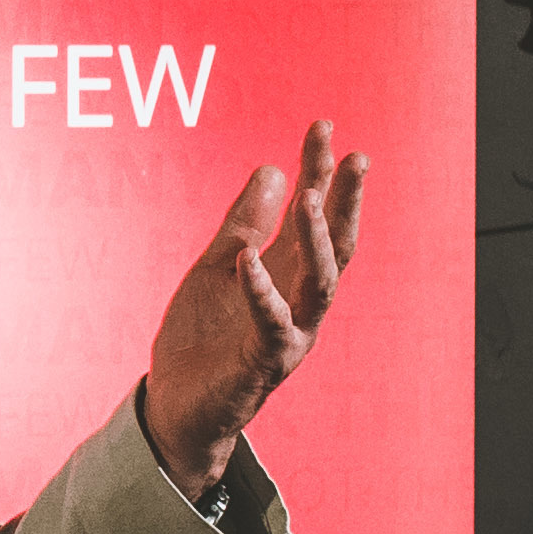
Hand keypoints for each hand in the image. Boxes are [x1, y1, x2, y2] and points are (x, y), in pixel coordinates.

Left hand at [142, 120, 365, 496]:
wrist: (177, 405)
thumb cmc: (202, 338)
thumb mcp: (217, 266)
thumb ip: (244, 224)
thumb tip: (271, 169)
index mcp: (288, 276)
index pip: (313, 216)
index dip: (320, 172)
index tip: (323, 128)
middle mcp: (300, 303)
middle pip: (335, 246)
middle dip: (345, 201)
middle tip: (355, 157)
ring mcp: (288, 335)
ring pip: (319, 284)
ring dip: (316, 240)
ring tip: (310, 197)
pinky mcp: (261, 364)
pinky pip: (269, 325)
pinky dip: (259, 291)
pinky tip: (247, 259)